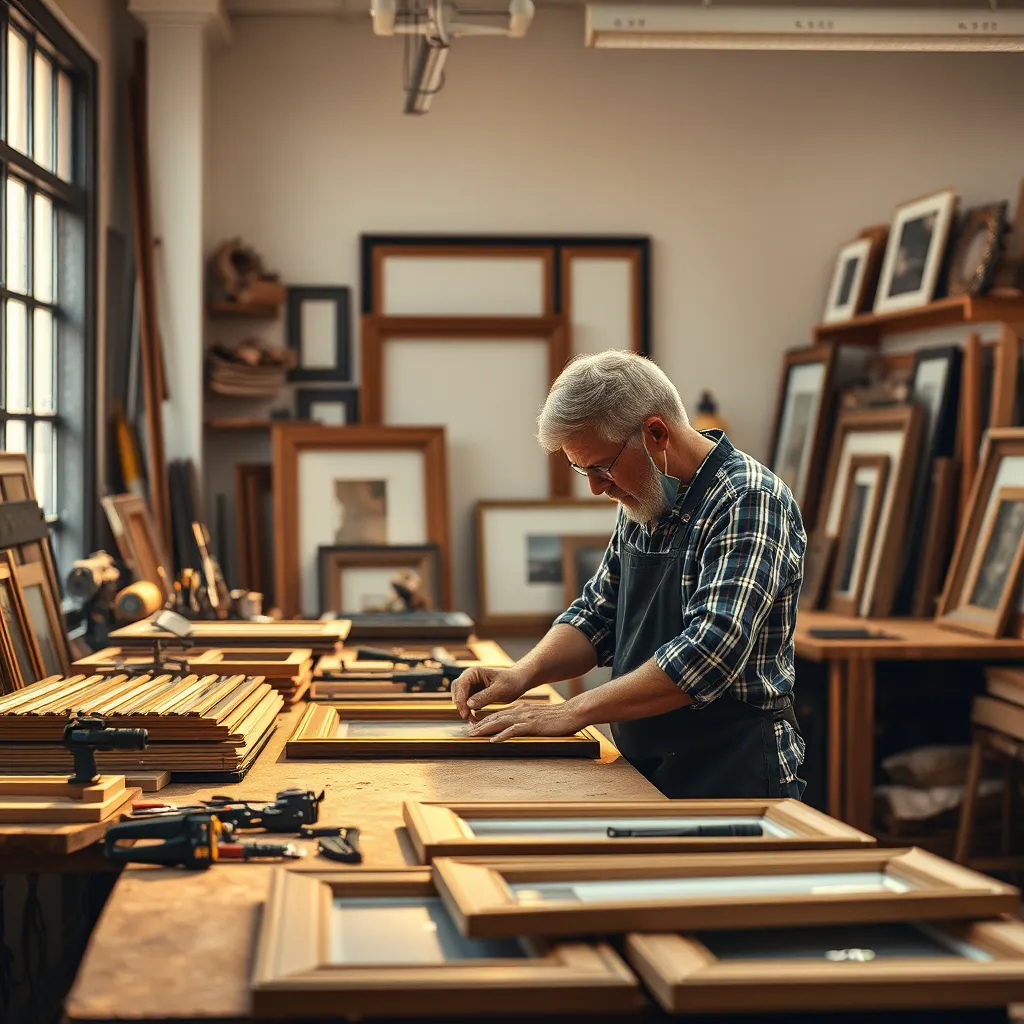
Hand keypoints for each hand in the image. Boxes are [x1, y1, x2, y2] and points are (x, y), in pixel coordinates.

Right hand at [451, 665, 529, 720]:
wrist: (519, 681)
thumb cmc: (512, 681)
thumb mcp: (500, 689)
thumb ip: (485, 696)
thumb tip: (469, 704)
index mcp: (474, 672)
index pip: (460, 685)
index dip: (460, 699)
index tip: (464, 712)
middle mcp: (470, 678)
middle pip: (457, 691)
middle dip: (460, 705)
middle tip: (466, 717)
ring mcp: (472, 687)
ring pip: (461, 699)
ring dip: (464, 709)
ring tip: (471, 720)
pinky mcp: (475, 695)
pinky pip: (467, 704)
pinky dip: (469, 711)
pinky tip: (474, 719)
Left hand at [467, 702, 582, 742]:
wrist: (572, 713)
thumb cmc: (558, 718)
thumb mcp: (539, 717)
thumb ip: (527, 721)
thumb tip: (518, 727)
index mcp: (522, 710)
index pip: (499, 714)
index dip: (485, 720)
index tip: (474, 726)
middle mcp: (521, 711)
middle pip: (496, 717)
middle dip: (480, 724)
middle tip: (467, 731)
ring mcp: (526, 718)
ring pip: (501, 722)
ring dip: (486, 729)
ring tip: (474, 734)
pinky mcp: (533, 725)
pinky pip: (514, 730)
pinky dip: (502, 735)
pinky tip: (494, 740)